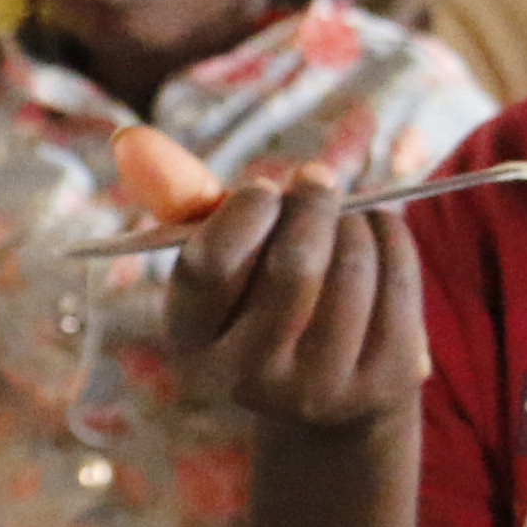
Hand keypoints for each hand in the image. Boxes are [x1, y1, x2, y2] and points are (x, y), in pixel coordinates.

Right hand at [165, 170, 420, 432]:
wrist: (329, 390)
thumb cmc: (263, 294)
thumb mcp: (221, 251)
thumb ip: (178, 195)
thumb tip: (129, 137)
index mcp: (194, 340)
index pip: (210, 265)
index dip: (245, 211)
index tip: (265, 190)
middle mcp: (251, 378)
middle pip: (294, 263)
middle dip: (312, 202)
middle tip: (317, 180)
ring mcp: (322, 388)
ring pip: (351, 265)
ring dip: (355, 219)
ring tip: (346, 218)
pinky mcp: (385, 383)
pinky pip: (398, 278)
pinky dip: (390, 236)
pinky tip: (376, 239)